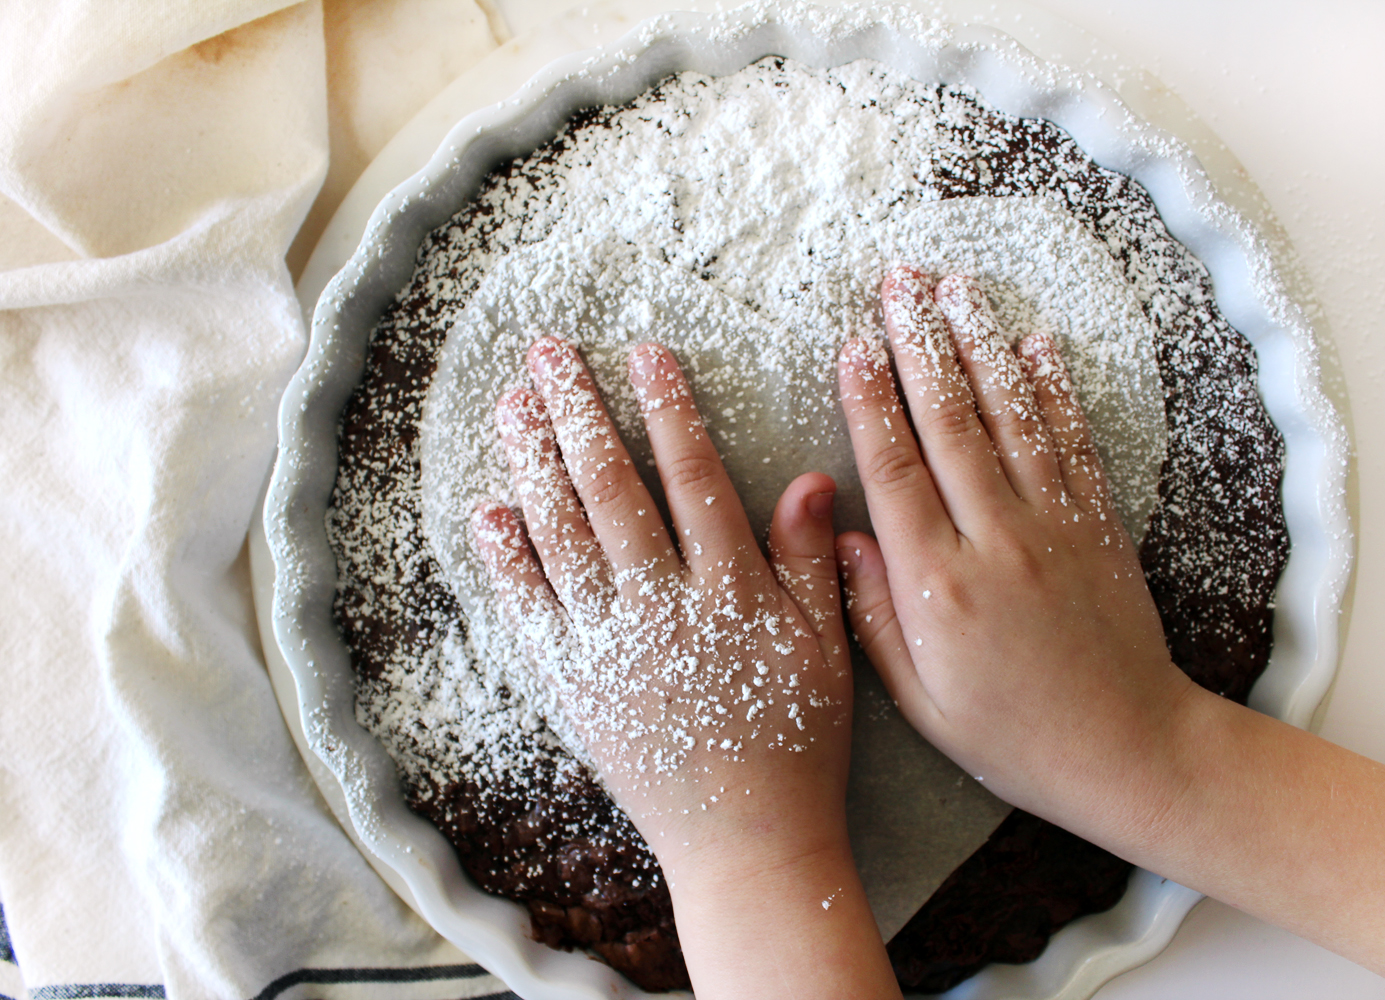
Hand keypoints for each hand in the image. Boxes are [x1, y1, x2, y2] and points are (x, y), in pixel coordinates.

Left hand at [474, 335, 899, 998]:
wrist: (747, 840)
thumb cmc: (797, 742)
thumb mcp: (828, 646)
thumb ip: (812, 560)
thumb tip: (811, 477)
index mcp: (729, 587)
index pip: (693, 475)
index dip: (667, 408)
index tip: (644, 354)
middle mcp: (661, 603)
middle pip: (611, 488)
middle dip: (580, 412)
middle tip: (548, 354)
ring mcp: (610, 643)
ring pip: (561, 533)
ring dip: (534, 462)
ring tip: (512, 405)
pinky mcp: (574, 682)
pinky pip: (531, 608)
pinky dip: (507, 558)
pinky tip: (490, 510)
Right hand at [838, 266, 1384, 982]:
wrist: (1129, 751)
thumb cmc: (1012, 736)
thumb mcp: (919, 699)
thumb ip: (873, 613)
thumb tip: (842, 534)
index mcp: (939, 585)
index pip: (894, 471)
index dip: (869, 401)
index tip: (852, 345)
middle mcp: (996, 540)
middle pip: (950, 423)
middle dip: (919, 344)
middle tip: (897, 284)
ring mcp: (1054, 527)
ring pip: (1010, 416)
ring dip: (980, 345)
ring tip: (955, 289)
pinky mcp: (1097, 527)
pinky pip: (1071, 442)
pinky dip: (1052, 388)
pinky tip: (1034, 343)